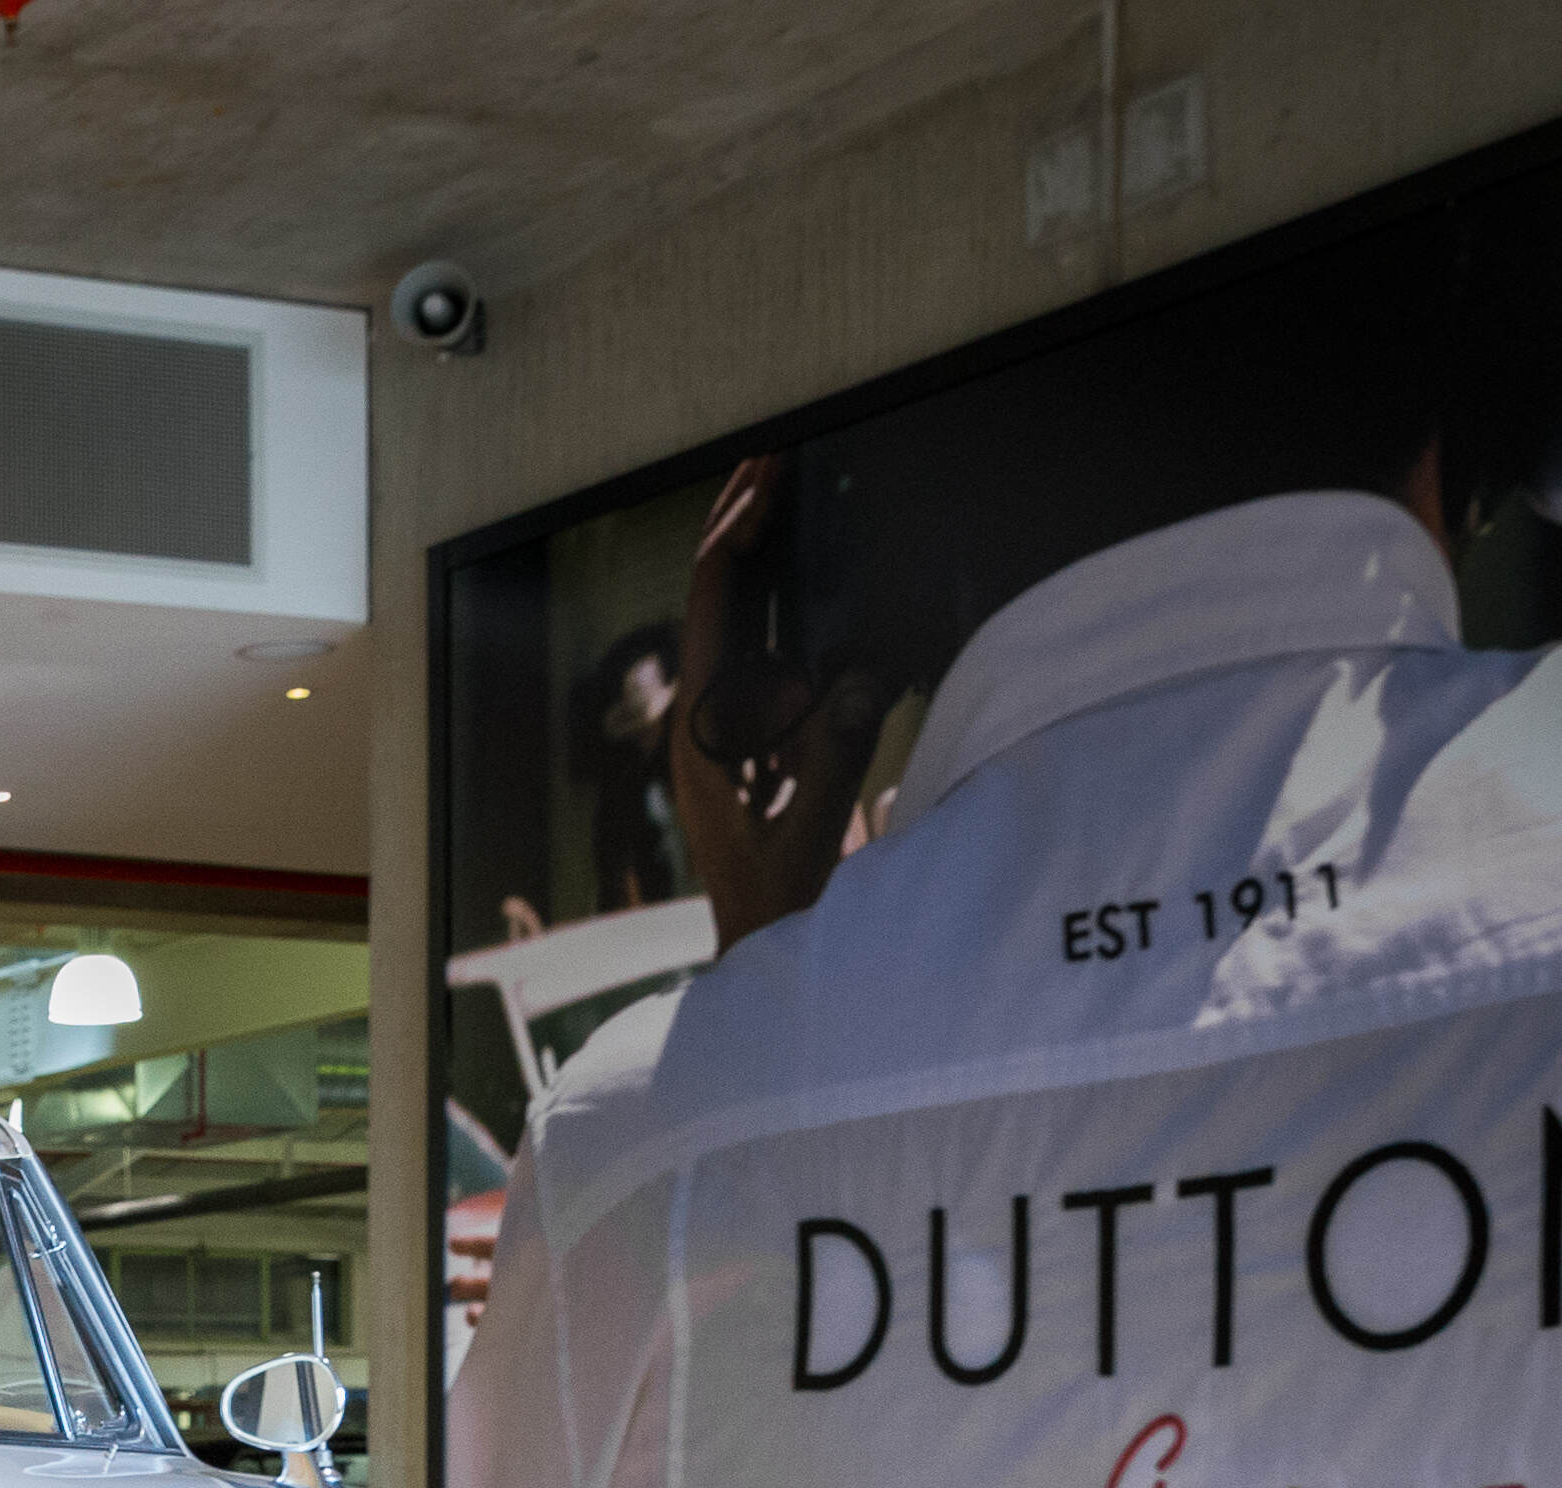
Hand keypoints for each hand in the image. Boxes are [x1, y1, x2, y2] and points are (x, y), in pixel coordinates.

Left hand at [671, 453, 880, 949]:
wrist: (769, 958)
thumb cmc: (780, 912)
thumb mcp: (806, 843)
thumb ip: (832, 766)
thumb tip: (858, 679)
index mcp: (702, 737)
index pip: (710, 614)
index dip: (734, 540)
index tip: (766, 483)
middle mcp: (707, 721)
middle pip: (713, 600)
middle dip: (737, 525)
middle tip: (768, 455)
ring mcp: (730, 728)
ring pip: (737, 620)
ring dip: (758, 554)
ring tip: (782, 487)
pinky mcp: (760, 740)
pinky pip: (767, 652)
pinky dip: (786, 602)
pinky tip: (809, 568)